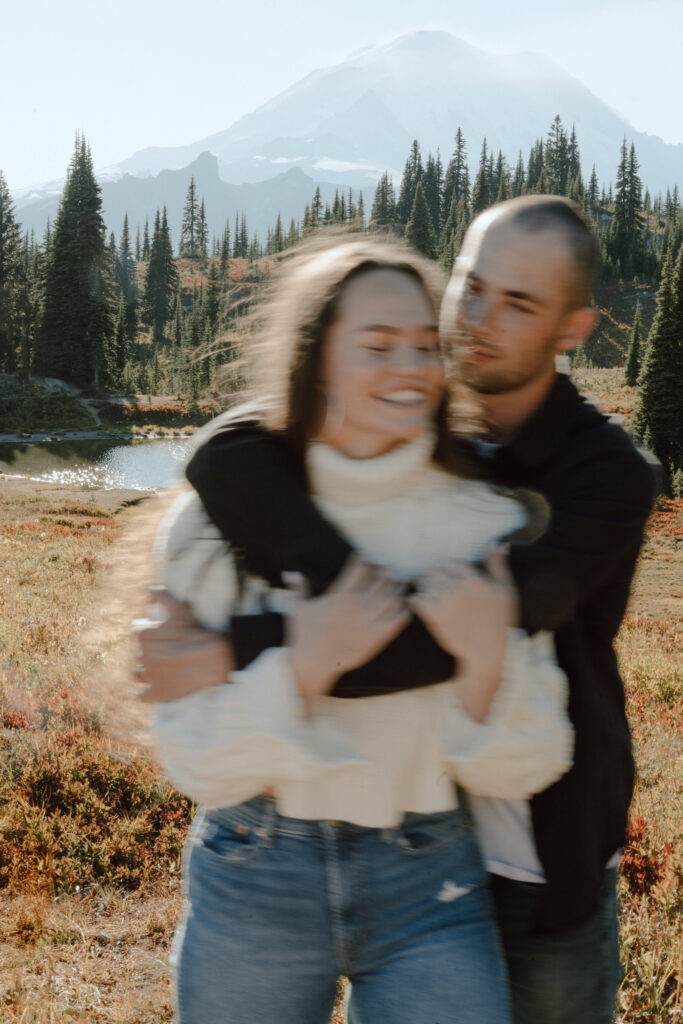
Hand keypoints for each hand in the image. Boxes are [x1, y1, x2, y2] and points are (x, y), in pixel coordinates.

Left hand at [134, 587, 234, 702]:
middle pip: (139, 655)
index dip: (151, 635)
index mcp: (143, 637)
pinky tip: (156, 689)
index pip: (138, 635)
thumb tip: (148, 589)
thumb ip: (161, 595)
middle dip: (150, 653)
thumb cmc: (197, 633)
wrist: (213, 660)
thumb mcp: (180, 609)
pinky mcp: (156, 694)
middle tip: (168, 653)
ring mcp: (149, 677)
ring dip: (144, 673)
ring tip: (159, 671)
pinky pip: (142, 696)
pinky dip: (147, 693)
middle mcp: (142, 657)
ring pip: (137, 675)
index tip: (164, 637)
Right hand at [286, 556, 409, 711]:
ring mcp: (369, 622)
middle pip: (381, 580)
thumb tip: (290, 572)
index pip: (359, 568)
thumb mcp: (297, 607)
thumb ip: (298, 588)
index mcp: (341, 595)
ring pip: (393, 597)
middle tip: (388, 568)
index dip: (364, 559)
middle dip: (387, 571)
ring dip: (398, 588)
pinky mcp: (377, 638)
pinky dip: (404, 611)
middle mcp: (358, 605)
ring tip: (399, 584)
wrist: (312, 663)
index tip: (365, 556)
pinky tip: (404, 606)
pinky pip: (397, 620)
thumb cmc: (304, 635)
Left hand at [409, 546, 517, 720]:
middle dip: (433, 574)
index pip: (450, 562)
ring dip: (424, 586)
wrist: (490, 650)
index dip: (447, 566)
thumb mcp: (505, 589)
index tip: (445, 572)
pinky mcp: (436, 618)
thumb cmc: (500, 619)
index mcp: (475, 580)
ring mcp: (446, 603)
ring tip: (427, 590)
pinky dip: (416, 600)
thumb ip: (497, 564)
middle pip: (435, 571)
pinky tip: (419, 602)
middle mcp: (459, 589)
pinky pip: (418, 601)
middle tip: (432, 579)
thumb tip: (497, 543)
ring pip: (425, 584)